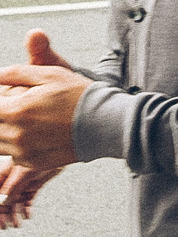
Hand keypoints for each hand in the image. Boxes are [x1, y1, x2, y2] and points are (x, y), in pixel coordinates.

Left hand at [0, 31, 86, 172]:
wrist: (108, 124)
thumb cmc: (81, 96)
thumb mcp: (50, 74)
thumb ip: (15, 73)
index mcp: (17, 110)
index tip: (7, 100)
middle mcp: (17, 134)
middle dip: (2, 116)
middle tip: (20, 110)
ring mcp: (24, 151)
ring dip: (5, 132)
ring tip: (26, 122)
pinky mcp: (34, 163)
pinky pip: (13, 156)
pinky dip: (17, 146)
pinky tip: (34, 135)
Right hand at [0, 161, 62, 229]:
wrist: (58, 151)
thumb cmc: (38, 155)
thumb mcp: (22, 173)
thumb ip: (12, 188)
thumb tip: (2, 203)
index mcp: (2, 176)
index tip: (0, 222)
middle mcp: (10, 180)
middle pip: (3, 201)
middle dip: (4, 214)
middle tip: (6, 227)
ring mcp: (22, 183)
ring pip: (15, 202)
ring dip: (15, 214)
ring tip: (18, 225)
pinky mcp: (33, 186)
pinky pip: (27, 200)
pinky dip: (26, 208)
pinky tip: (28, 216)